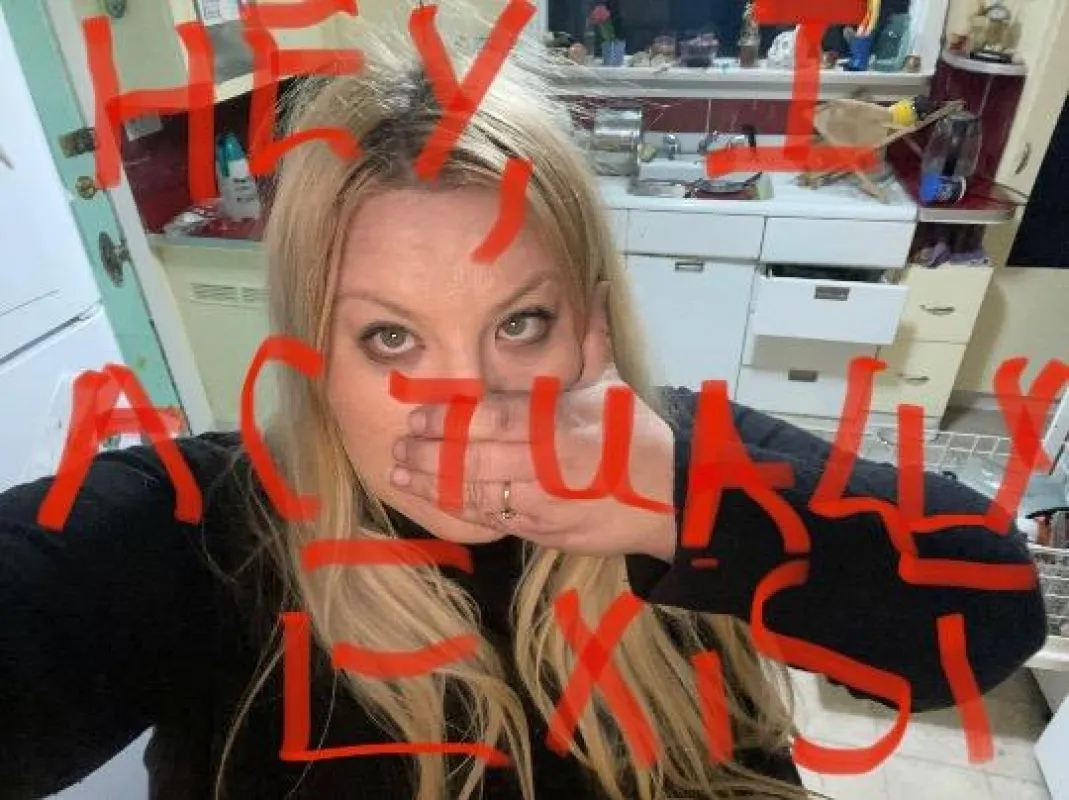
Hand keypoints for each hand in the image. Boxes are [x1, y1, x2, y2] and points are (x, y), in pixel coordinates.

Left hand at [388, 285, 678, 562]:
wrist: (670, 498)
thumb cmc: (637, 437)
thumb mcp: (613, 385)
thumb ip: (591, 338)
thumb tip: (591, 286)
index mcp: (559, 423)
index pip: (493, 419)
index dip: (449, 420)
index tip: (417, 415)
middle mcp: (547, 464)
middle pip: (474, 458)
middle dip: (429, 453)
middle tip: (398, 444)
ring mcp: (543, 502)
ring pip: (476, 494)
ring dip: (433, 484)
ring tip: (401, 471)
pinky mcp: (542, 530)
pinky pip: (492, 520)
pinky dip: (460, 510)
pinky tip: (433, 499)